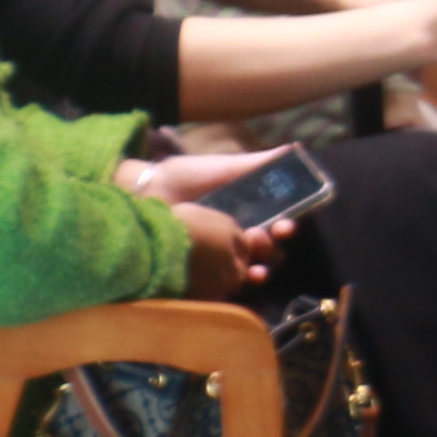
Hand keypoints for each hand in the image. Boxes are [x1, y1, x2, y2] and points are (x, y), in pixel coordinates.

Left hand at [127, 150, 313, 290]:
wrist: (141, 193)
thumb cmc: (180, 178)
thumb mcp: (220, 167)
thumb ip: (254, 163)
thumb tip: (295, 150)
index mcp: (244, 215)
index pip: (275, 227)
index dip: (286, 228)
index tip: (286, 225)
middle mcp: (233, 238)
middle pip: (266, 253)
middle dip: (273, 249)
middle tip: (267, 239)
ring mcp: (216, 258)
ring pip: (247, 272)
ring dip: (260, 271)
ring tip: (256, 269)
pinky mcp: (198, 275)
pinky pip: (221, 286)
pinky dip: (234, 287)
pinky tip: (238, 281)